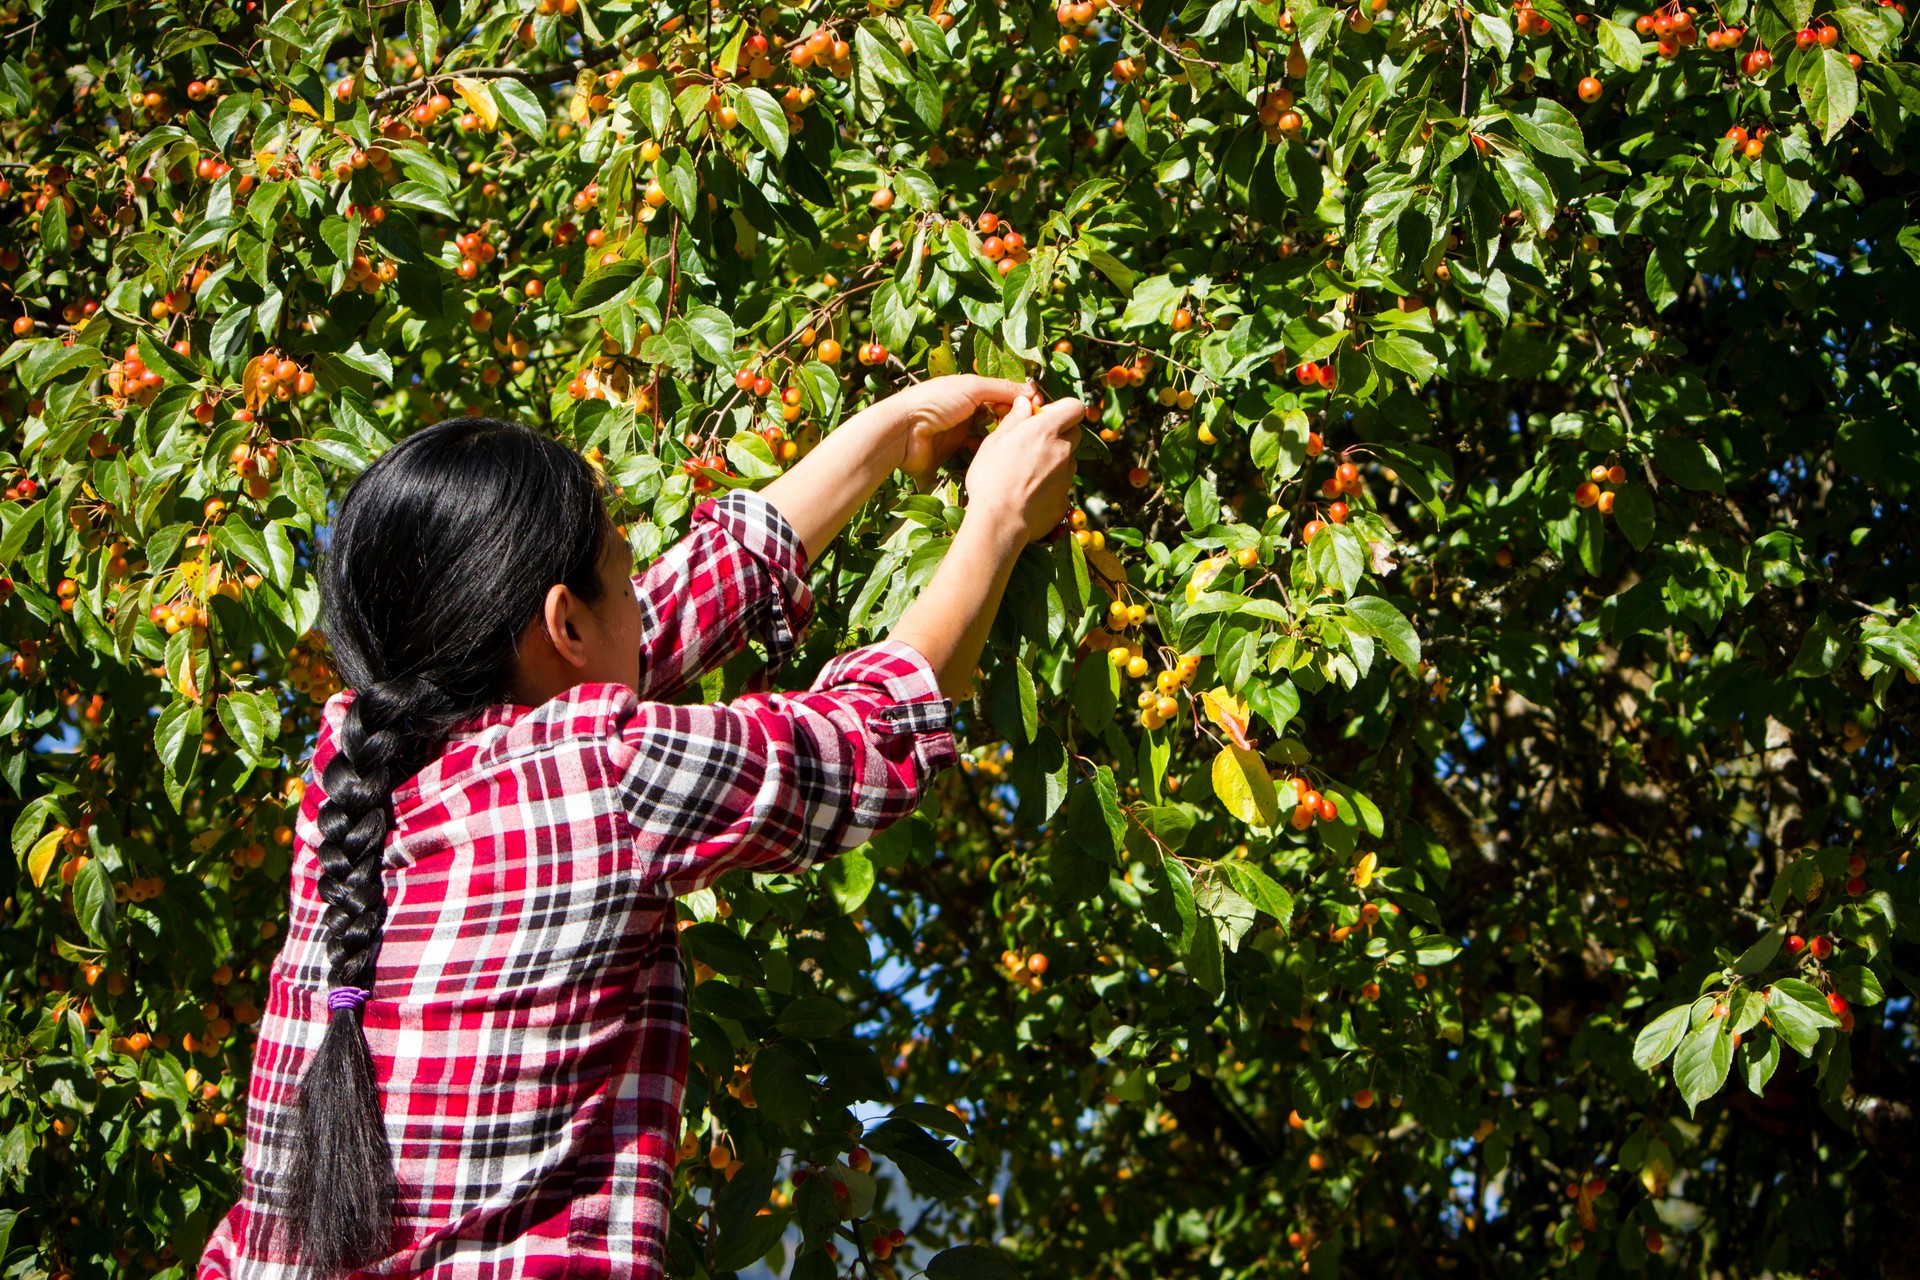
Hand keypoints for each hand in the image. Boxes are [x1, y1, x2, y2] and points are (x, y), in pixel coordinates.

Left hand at [887, 375, 1034, 485]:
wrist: (903, 433)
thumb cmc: (934, 402)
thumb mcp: (971, 387)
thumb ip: (1000, 388)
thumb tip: (1030, 390)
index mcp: (969, 391)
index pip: (1001, 395)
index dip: (1019, 401)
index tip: (1039, 409)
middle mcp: (967, 412)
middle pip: (998, 417)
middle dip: (1014, 423)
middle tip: (1032, 430)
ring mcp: (961, 435)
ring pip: (990, 438)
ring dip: (1003, 441)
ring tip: (1021, 445)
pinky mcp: (955, 456)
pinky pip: (978, 456)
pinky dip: (988, 456)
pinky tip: (1002, 459)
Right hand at [964, 392, 1083, 543]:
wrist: (1000, 519)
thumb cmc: (991, 477)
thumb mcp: (995, 441)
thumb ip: (1015, 419)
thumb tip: (1025, 403)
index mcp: (1046, 430)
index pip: (1075, 407)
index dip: (1062, 409)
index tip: (1044, 416)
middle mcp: (1063, 451)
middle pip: (1075, 433)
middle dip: (1060, 434)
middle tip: (1035, 443)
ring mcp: (1067, 477)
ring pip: (1068, 460)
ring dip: (1055, 460)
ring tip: (1029, 472)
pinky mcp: (1065, 499)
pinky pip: (1063, 485)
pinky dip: (1051, 485)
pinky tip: (1030, 492)